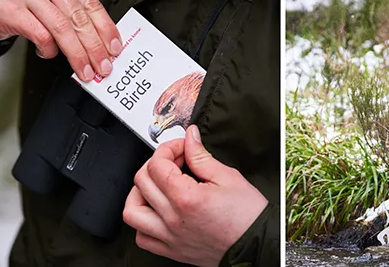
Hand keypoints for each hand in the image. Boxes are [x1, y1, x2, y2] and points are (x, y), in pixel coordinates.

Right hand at [0, 0, 121, 81]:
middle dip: (94, 47)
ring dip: (76, 54)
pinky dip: (49, 49)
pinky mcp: (12, 9)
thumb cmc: (29, 0)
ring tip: (84, 69)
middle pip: (78, 18)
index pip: (92, 4)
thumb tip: (103, 43)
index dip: (106, 29)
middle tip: (103, 66)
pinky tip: (49, 53)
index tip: (114, 48)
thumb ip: (78, 12)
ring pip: (62, 28)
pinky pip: (40, 35)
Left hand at [123, 125, 267, 266]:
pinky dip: (142, 222)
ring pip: (132, 212)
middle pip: (141, 181)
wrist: (256, 245)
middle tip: (174, 162)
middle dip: (156, 163)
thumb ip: (201, 156)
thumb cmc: (248, 216)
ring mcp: (170, 236)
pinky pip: (142, 237)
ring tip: (157, 186)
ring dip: (139, 193)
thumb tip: (189, 137)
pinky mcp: (172, 250)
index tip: (182, 148)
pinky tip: (157, 211)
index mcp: (186, 198)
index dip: (168, 149)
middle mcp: (173, 219)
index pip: (157, 164)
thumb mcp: (228, 177)